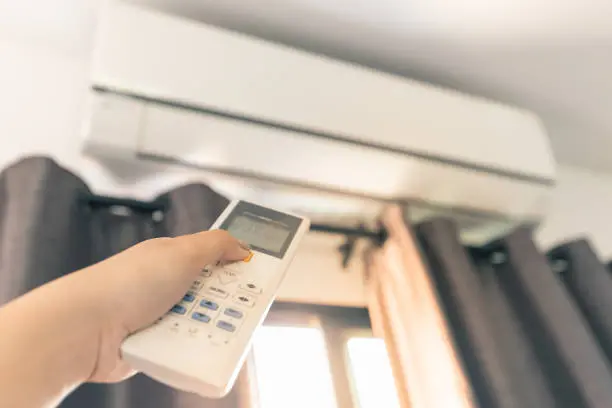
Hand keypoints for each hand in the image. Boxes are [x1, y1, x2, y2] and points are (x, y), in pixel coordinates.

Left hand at [80, 230, 249, 382]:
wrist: (87, 328)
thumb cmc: (127, 283)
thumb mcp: (183, 252)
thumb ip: (217, 244)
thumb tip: (242, 246)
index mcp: (171, 257)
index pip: (211, 255)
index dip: (234, 260)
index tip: (257, 269)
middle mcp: (166, 285)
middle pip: (213, 291)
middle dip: (227, 298)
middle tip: (241, 301)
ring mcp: (161, 314)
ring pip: (203, 319)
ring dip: (209, 322)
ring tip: (208, 322)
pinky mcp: (156, 342)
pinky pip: (187, 343)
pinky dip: (192, 343)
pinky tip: (192, 341)